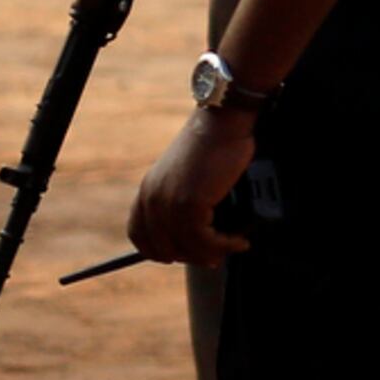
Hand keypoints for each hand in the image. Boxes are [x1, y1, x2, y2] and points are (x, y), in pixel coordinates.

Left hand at [126, 107, 258, 268]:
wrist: (221, 123)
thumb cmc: (213, 145)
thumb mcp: (187, 175)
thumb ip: (183, 198)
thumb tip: (202, 228)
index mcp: (147, 191)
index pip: (140, 235)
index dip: (160, 251)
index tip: (183, 254)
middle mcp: (152, 199)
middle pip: (162, 247)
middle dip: (191, 256)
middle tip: (215, 256)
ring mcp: (168, 203)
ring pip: (186, 247)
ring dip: (212, 253)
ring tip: (233, 246)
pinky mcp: (189, 204)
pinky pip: (204, 240)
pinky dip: (225, 244)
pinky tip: (239, 240)